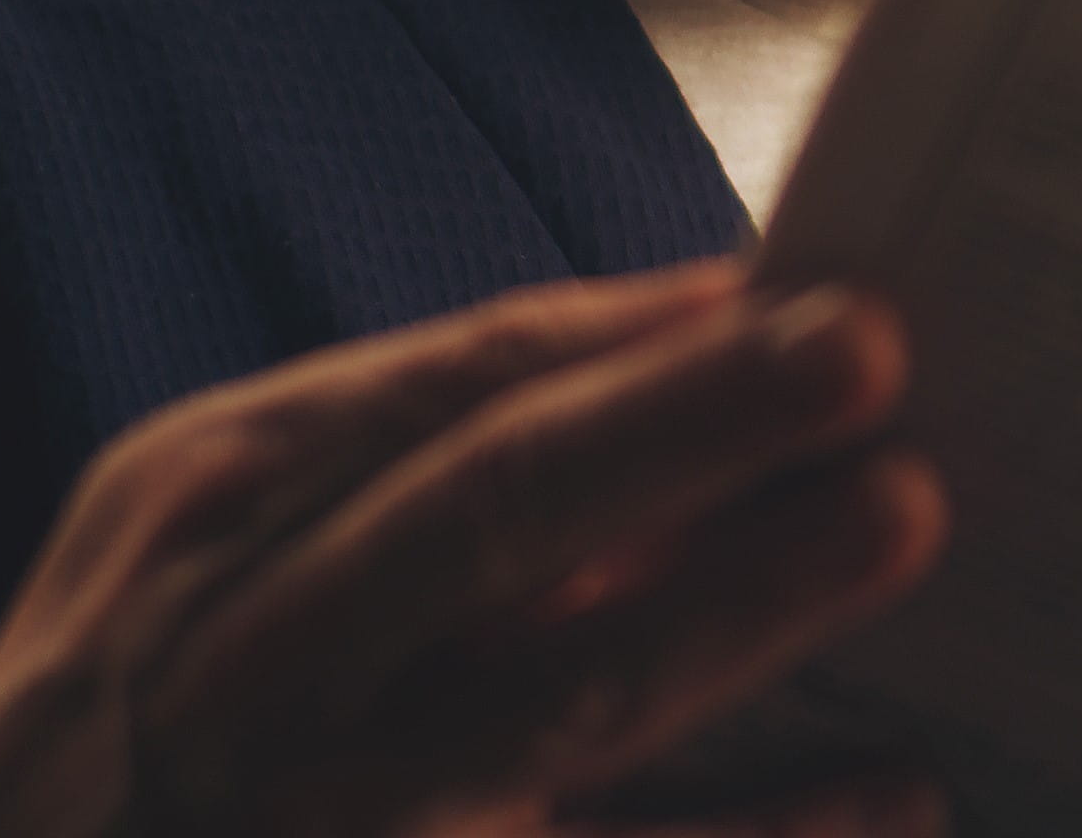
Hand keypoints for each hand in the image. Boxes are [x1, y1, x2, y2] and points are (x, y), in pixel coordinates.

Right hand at [0, 259, 945, 837]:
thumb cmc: (185, 650)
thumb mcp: (231, 498)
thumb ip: (444, 398)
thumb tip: (707, 303)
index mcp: (224, 513)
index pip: (446, 403)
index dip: (631, 352)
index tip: (810, 295)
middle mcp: (263, 662)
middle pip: (484, 521)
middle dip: (676, 430)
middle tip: (862, 352)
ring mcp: (327, 815)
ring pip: (547, 708)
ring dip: (729, 614)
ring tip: (897, 519)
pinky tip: (892, 789)